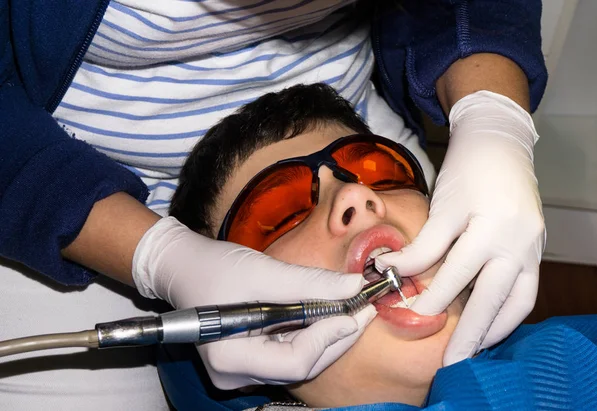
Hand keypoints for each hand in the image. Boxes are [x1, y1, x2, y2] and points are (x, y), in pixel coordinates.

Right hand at [132, 217, 375, 388]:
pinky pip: (289, 353)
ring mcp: (241, 372)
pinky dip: (310, 334)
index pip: (297, 360)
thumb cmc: (213, 267)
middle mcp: (235, 375)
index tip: (358, 308)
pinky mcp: (248, 362)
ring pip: (300, 361)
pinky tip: (326, 314)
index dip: (331, 335)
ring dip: (326, 335)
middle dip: (336, 336)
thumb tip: (354, 286)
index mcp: (230, 359)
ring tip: (349, 308)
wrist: (182, 267)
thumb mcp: (263, 271)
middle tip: (363, 308)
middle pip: (302, 365)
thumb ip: (310, 283)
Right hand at [376, 91, 544, 364]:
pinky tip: (392, 269)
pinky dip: (409, 261)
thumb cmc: (499, 187)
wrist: (496, 138)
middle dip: (470, 333)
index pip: (520, 300)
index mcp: (530, 248)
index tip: (477, 346)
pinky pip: (430, 244)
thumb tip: (463, 292)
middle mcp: (515, 240)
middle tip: (452, 360)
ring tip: (414, 312)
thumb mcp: (510, 226)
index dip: (497, 327)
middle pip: (493, 296)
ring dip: (433, 297)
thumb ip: (494, 257)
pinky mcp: (457, 206)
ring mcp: (487, 222)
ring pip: (458, 273)